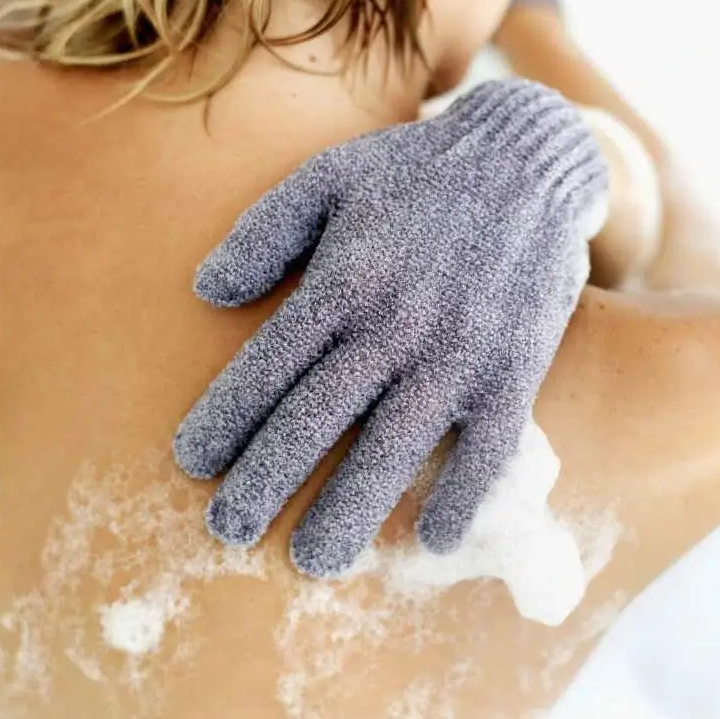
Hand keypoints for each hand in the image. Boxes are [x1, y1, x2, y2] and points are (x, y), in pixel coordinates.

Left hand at [173, 80, 607, 576]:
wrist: (526, 160)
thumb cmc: (418, 170)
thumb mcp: (329, 175)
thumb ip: (264, 230)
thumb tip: (206, 292)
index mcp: (346, 278)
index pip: (268, 366)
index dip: (225, 419)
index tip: (193, 463)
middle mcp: (397, 324)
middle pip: (318, 419)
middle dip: (267, 481)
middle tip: (229, 531)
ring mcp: (460, 351)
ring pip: (394, 448)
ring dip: (350, 511)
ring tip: (315, 561)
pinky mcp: (515, 367)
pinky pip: (487, 448)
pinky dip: (462, 496)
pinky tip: (433, 536)